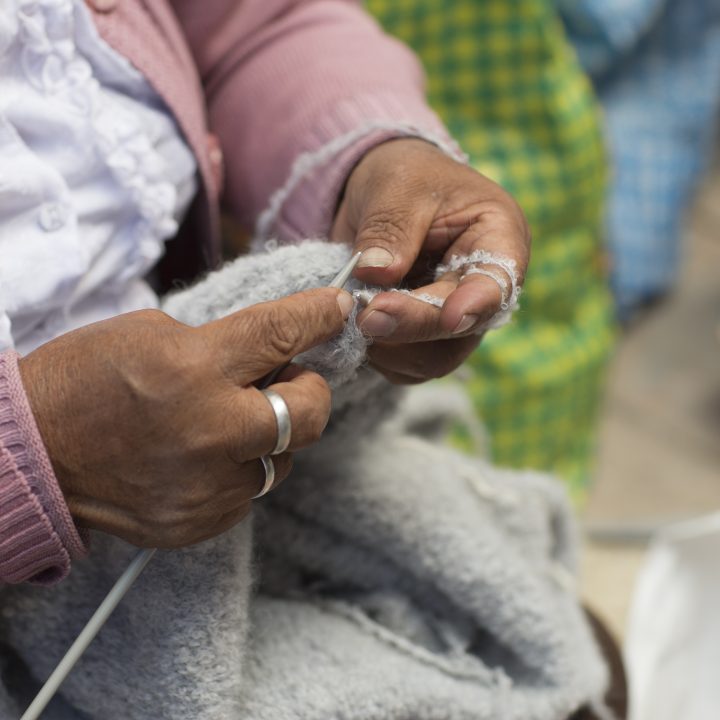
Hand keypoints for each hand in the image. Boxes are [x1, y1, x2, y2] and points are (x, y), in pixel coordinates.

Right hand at [18, 289, 352, 547]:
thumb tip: (274, 351)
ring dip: (272, 434)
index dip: (319, 316)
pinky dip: (240, 468)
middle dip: (312, 389)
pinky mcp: (200, 522)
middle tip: (289, 376)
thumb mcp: (150, 334)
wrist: (34, 457)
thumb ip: (221, 343)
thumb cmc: (84, 381)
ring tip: (231, 421)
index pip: (279, 334)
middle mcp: (209, 431)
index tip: (339, 308)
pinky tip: (205, 456)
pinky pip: (249, 491)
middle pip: (310, 412)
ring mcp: (208, 485)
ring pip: (284, 458)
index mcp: (191, 368)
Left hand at [332, 138, 529, 383]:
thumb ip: (390, 228)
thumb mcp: (396, 184)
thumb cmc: (403, 178)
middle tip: (366, 318)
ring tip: (350, 319)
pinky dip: (377, 356)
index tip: (451, 317)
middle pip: (460, 329)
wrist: (381, 197)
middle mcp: (482, 288)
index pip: (498, 282)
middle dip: (412, 325)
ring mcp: (453, 319)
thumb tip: (377, 273)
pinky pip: (405, 366)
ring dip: (390, 347)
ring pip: (433, 358)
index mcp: (498, 239)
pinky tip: (351, 332)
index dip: (477, 304)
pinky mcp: (423, 339)